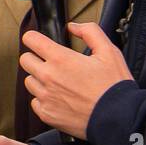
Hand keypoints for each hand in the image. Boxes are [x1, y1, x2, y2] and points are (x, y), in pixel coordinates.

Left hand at [19, 22, 132, 138]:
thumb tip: (73, 26)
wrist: (120, 118)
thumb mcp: (109, 52)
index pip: (30, 39)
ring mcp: (45, 96)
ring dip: (40, 80)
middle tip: (52, 63)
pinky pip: (35, 102)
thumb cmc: (115, 86)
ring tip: (59, 83)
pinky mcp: (46, 113)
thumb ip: (90, 32)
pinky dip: (44, 99)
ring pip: (29, 81)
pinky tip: (60, 98)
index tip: (39, 42)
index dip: (34, 38)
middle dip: (36, 58)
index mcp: (60, 59)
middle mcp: (48, 77)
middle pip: (25, 60)